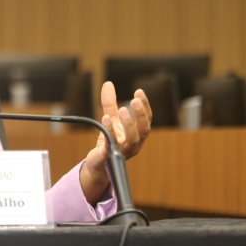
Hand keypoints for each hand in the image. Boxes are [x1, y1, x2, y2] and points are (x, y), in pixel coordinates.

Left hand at [79, 81, 151, 204]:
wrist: (99, 162)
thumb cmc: (109, 139)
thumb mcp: (110, 118)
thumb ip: (109, 102)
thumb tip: (108, 83)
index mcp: (137, 133)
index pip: (147, 119)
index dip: (145, 106)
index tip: (139, 91)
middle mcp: (134, 144)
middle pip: (143, 130)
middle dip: (140, 115)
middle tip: (134, 100)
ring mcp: (123, 151)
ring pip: (132, 140)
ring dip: (128, 124)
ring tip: (121, 109)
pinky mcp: (109, 156)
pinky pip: (111, 145)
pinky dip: (109, 133)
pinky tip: (105, 119)